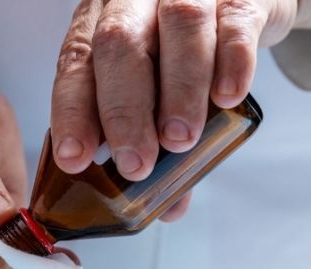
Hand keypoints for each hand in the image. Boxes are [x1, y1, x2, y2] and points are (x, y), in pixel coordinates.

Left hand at [50, 0, 310, 219]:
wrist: (238, 2)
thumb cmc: (182, 50)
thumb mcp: (154, 85)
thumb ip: (155, 137)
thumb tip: (166, 206)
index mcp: (101, 22)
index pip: (75, 64)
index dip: (72, 113)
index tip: (76, 158)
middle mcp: (135, 0)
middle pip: (119, 44)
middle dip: (125, 110)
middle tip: (136, 163)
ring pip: (178, 26)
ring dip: (178, 91)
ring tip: (180, 139)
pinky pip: (234, 22)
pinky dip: (231, 62)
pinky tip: (227, 96)